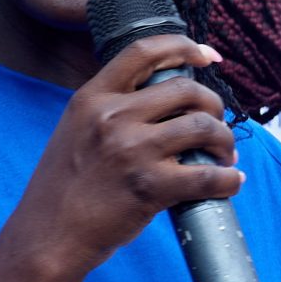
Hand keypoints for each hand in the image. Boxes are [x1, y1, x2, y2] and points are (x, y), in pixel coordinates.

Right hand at [12, 34, 238, 278]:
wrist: (49, 234)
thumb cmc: (67, 186)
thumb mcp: (77, 129)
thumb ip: (113, 108)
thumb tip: (167, 98)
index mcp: (92, 97)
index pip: (144, 52)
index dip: (184, 47)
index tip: (209, 56)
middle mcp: (113, 116)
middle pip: (188, 90)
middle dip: (215, 107)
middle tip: (217, 129)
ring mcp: (133, 150)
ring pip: (205, 127)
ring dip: (225, 142)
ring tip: (224, 158)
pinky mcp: (151, 186)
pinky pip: (210, 176)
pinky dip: (229, 180)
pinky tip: (231, 182)